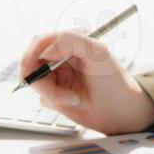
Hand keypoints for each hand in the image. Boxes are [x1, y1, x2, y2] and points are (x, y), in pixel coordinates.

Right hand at [18, 31, 153, 134]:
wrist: (121, 112)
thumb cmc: (114, 81)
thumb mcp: (98, 52)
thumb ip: (70, 42)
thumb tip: (45, 51)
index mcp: (71, 41)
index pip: (41, 42)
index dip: (32, 55)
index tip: (32, 70)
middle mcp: (62, 56)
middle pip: (32, 62)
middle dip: (39, 79)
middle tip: (51, 91)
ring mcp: (58, 75)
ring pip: (36, 81)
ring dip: (51, 93)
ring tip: (72, 99)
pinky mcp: (56, 92)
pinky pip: (42, 96)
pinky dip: (53, 101)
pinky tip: (72, 102)